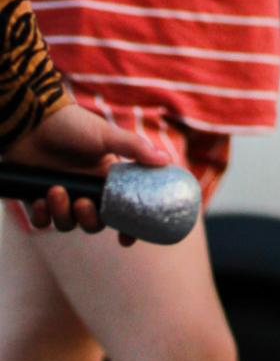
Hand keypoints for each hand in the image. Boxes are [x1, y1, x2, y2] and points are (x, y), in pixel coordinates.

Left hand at [5, 100, 169, 244]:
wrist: (32, 121)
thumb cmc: (72, 125)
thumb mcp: (107, 135)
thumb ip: (135, 148)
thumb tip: (166, 160)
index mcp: (106, 177)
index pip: (122, 208)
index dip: (127, 226)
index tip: (127, 240)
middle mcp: (86, 189)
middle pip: (95, 222)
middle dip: (90, 219)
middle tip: (82, 203)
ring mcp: (63, 195)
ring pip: (68, 224)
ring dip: (63, 213)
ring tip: (55, 190)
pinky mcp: (38, 199)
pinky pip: (43, 222)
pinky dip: (42, 216)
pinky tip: (40, 199)